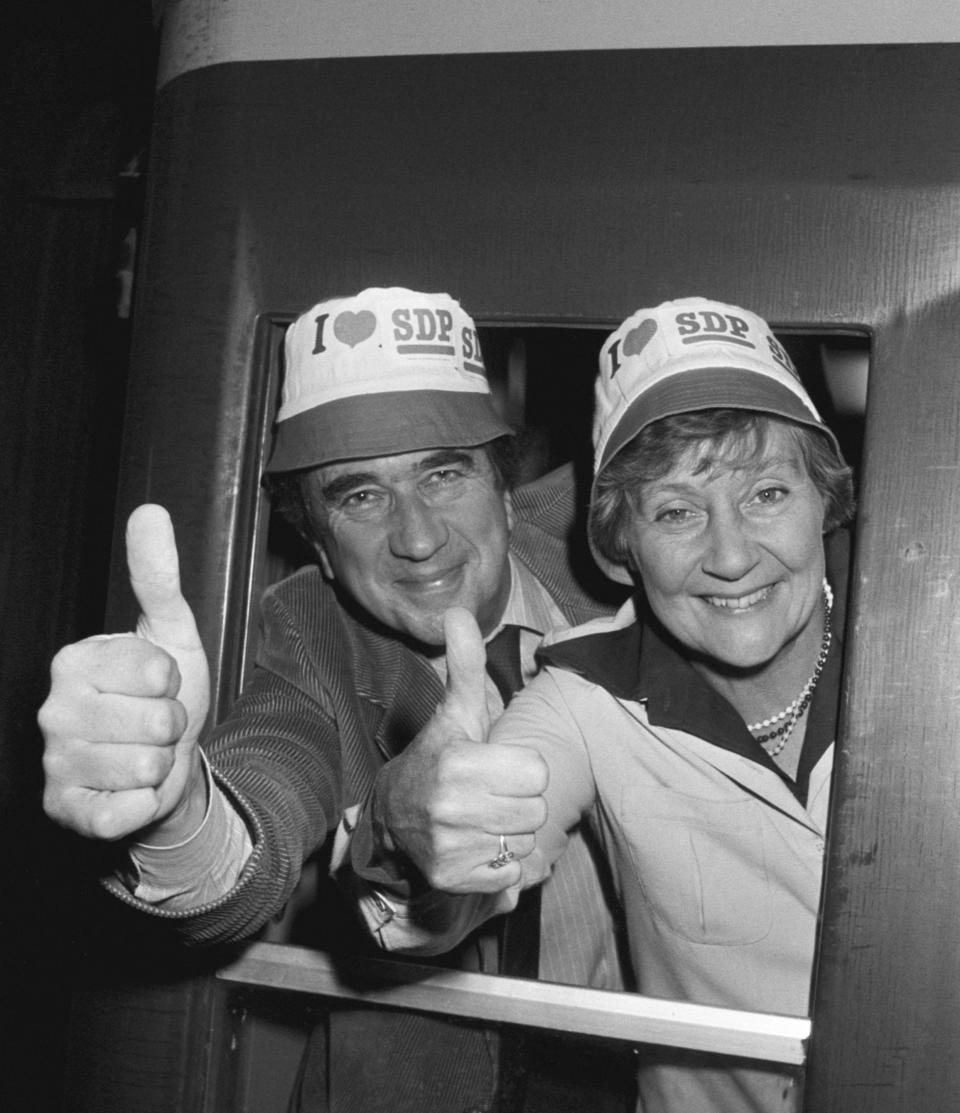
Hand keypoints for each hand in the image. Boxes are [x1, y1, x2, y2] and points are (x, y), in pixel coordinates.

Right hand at [39, 504, 210, 843]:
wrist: (161, 763)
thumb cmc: (161, 696)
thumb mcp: (170, 633)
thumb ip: (157, 576)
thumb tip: (149, 512)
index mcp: (75, 661)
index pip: (157, 671)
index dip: (174, 681)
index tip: (159, 684)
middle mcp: (54, 709)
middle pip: (157, 721)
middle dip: (172, 726)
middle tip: (154, 724)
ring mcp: (55, 761)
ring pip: (146, 765)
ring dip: (161, 763)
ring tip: (145, 753)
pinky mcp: (66, 810)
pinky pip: (125, 810)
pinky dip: (143, 803)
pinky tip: (129, 788)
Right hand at [370, 607, 547, 893]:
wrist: (391, 816)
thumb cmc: (438, 757)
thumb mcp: (455, 712)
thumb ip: (465, 664)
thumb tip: (458, 611)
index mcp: (456, 761)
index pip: (536, 772)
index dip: (522, 767)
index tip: (498, 763)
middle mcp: (450, 807)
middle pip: (536, 810)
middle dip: (519, 801)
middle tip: (491, 792)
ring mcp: (449, 847)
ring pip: (526, 843)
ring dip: (511, 832)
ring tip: (483, 817)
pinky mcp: (451, 879)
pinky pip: (511, 874)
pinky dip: (500, 863)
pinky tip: (476, 844)